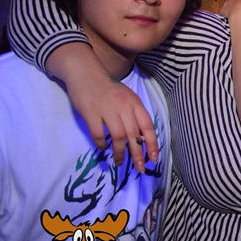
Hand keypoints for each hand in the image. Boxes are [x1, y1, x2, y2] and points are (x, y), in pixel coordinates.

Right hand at [49, 44, 156, 171]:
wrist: (85, 73)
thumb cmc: (109, 88)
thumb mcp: (127, 98)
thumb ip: (134, 115)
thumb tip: (142, 139)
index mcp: (135, 103)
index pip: (148, 126)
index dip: (153, 143)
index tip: (154, 158)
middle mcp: (123, 106)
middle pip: (134, 135)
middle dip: (138, 154)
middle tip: (140, 168)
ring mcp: (106, 109)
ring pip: (118, 137)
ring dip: (120, 153)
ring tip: (120, 162)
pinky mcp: (90, 112)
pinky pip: (98, 133)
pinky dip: (102, 144)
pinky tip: (103, 148)